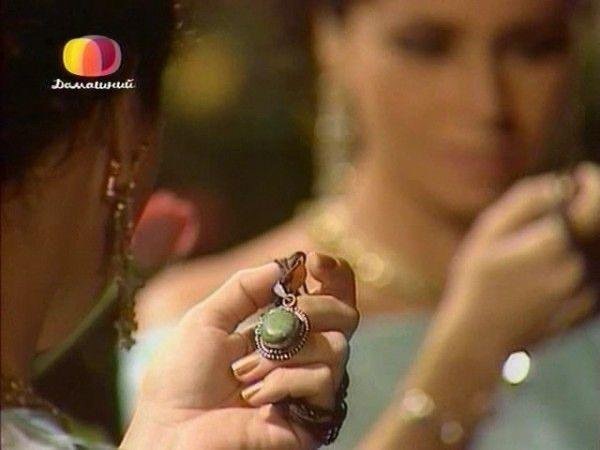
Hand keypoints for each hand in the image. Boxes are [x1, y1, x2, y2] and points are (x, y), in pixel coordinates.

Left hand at [121, 252, 357, 449]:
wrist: (171, 429)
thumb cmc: (180, 378)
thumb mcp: (206, 319)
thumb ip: (244, 288)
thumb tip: (286, 265)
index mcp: (279, 333)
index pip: (326, 299)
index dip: (331, 276)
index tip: (314, 262)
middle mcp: (301, 357)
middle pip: (346, 316)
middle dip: (316, 306)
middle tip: (285, 317)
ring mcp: (307, 388)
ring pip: (337, 347)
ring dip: (284, 354)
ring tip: (245, 373)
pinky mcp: (312, 419)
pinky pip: (322, 380)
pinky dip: (283, 381)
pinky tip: (255, 397)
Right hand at [439, 162, 599, 355]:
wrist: (479, 337)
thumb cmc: (476, 281)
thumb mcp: (488, 232)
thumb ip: (525, 201)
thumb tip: (560, 185)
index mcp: (554, 242)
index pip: (595, 201)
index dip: (591, 182)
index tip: (578, 177)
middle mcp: (578, 266)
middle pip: (597, 225)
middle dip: (585, 210)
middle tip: (564, 206)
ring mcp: (585, 290)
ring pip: (596, 249)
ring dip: (583, 237)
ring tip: (548, 243)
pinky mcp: (587, 309)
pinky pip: (596, 273)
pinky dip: (583, 261)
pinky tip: (553, 267)